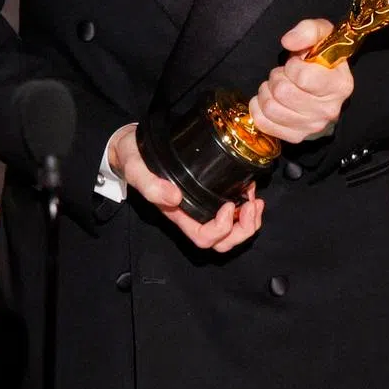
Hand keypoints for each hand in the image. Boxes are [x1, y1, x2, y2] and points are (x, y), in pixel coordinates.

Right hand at [107, 124, 263, 251]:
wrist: (132, 147)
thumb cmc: (134, 159)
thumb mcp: (136, 169)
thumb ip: (151, 185)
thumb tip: (174, 197)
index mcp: (177, 214)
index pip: (203, 237)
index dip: (220, 229)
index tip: (228, 205)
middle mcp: (192, 213)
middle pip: (222, 241)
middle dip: (243, 229)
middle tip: (252, 205)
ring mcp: (202, 204)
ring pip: (231, 230)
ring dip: (248, 220)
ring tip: (255, 200)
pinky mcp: (209, 191)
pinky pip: (232, 210)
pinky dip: (246, 205)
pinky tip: (250, 189)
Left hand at [248, 18, 352, 143]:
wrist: (324, 85)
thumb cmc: (321, 58)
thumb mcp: (322, 34)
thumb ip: (308, 31)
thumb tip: (288, 42)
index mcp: (339, 86)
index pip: (302, 77)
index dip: (292, 66)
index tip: (297, 63)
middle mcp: (328, 110)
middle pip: (283, 92)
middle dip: (277, 77)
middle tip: (284, 74)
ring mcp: (312, 126)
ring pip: (271, 108)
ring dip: (267, 91)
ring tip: (277, 85)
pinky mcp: (295, 136)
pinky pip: (263, 122)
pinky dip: (258, 107)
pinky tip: (268, 98)